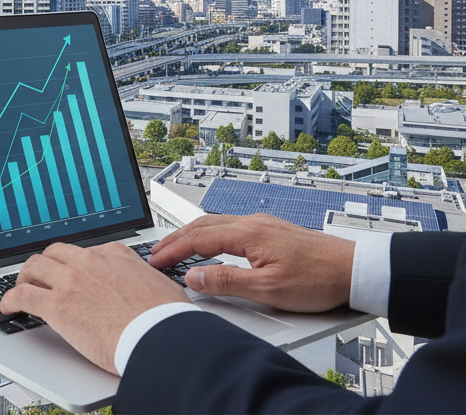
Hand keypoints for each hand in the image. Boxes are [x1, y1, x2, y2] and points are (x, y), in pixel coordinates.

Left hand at [0, 242, 188, 373]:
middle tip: (40, 277)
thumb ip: (143, 280)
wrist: (161, 338)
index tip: (69, 271)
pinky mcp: (57, 305)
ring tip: (21, 289)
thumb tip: (146, 287)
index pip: (85, 251)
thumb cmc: (166, 320)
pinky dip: (9, 300)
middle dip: (44, 265)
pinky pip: (22, 295)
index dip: (73, 263)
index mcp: (115, 255)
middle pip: (54, 253)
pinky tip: (7, 307)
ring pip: (33, 267)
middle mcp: (90, 261)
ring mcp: (71, 281)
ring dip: (24, 278)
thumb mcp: (159, 286)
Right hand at [148, 213, 354, 312]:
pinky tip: (210, 243)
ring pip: (215, 223)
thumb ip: (227, 282)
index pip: (197, 239)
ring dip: (191, 234)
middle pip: (201, 225)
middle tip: (155, 252)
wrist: (356, 270)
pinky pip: (230, 226)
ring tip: (175, 247)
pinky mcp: (273, 231)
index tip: (155, 262)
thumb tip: (194, 278)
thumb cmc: (320, 280)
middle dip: (174, 238)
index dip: (172, 251)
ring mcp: (264, 224)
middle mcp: (253, 222)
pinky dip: (209, 234)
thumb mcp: (268, 289)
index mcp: (248, 233)